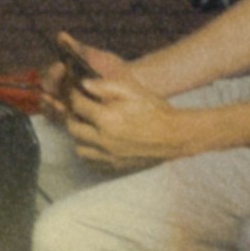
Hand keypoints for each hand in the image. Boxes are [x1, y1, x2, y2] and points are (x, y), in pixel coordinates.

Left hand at [54, 45, 189, 167]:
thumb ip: (106, 86)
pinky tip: (98, 142)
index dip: (74, 95)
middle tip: (80, 108)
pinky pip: (92, 162)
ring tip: (89, 126)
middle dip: (73, 115)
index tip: (77, 91)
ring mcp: (110, 156)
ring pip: (80, 148)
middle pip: (73, 128)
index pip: (77, 105)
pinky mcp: (116, 166)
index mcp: (107, 119)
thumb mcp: (133, 91)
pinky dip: (91, 152)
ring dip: (80, 136)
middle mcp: (105, 140)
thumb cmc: (156, 110)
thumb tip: (84, 84)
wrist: (176, 135)